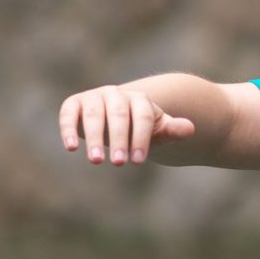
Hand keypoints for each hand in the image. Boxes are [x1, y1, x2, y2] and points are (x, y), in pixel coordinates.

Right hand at [59, 83, 196, 166]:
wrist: (118, 118)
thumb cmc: (140, 129)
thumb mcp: (158, 131)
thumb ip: (172, 130)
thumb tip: (191, 128)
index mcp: (140, 100)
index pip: (143, 117)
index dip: (141, 138)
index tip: (138, 161)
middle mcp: (116, 94)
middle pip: (119, 115)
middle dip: (119, 139)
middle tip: (119, 164)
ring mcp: (94, 97)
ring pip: (94, 115)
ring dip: (95, 137)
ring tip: (97, 161)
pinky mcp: (74, 104)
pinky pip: (69, 113)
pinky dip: (68, 129)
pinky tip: (71, 148)